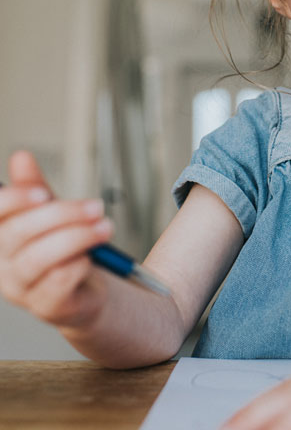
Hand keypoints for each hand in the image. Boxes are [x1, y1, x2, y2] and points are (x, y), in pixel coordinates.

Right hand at [0, 151, 112, 327]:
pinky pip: (59, 281)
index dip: (13, 200)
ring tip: (106, 226)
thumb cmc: (65, 251)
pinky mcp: (47, 306)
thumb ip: (35, 189)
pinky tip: (92, 255)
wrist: (87, 291)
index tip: (43, 193)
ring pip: (39, 257)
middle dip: (61, 214)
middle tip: (95, 206)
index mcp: (0, 237)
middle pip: (19, 232)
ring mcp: (22, 289)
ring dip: (78, 236)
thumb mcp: (51, 215)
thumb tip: (21, 157)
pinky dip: (79, 263)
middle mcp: (2, 264)